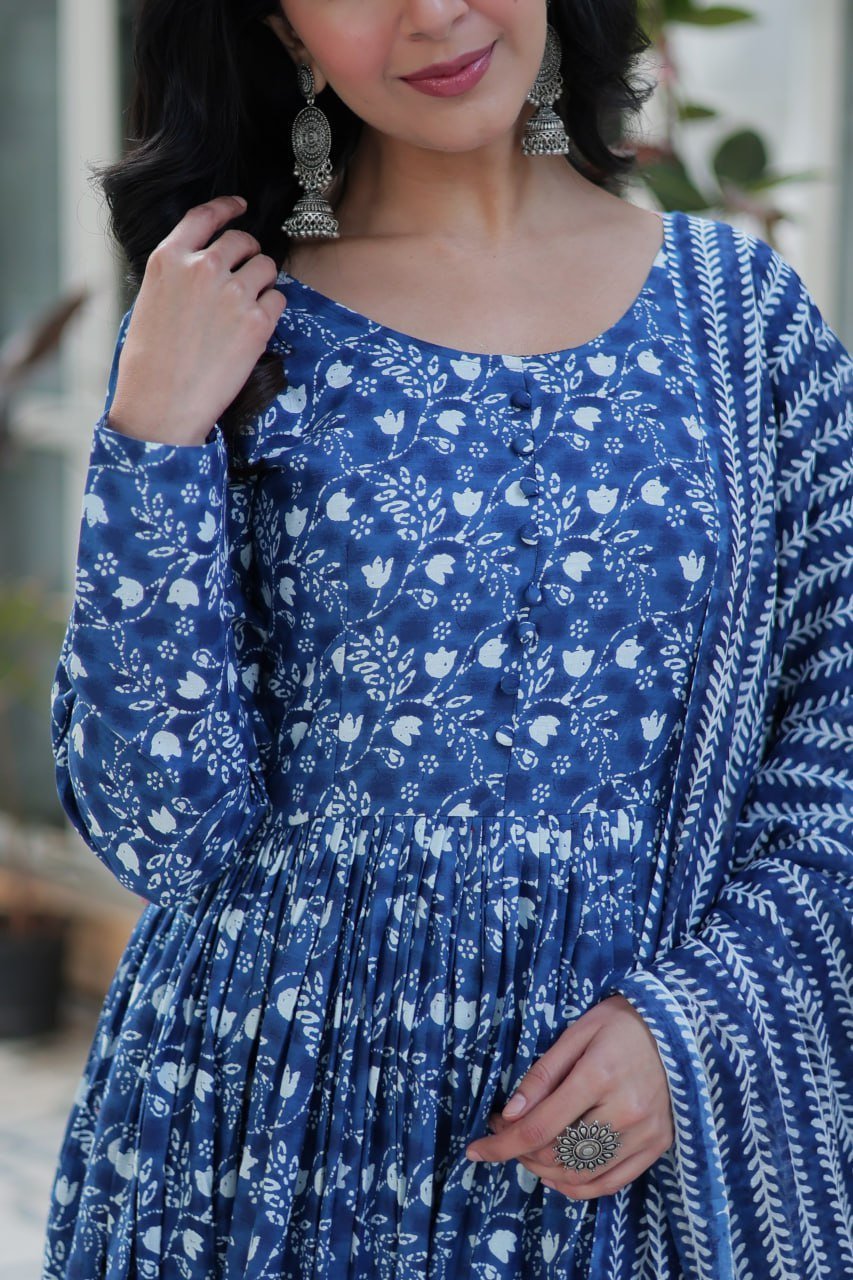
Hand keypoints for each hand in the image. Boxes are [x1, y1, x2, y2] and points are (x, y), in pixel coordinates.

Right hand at [108, 195, 286, 445]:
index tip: (240, 206)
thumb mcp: (150, 301)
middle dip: (249, 252)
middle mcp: (203, 268)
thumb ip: (177, 275)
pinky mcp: (258, 322)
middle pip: (242, 241)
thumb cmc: (150, 362)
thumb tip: (203, 265)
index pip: (204, 216)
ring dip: (263, 281)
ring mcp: (233, 293)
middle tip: (247, 271)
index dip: (227, 207)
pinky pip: (279, 299)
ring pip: (266, 267)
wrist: (162, 403)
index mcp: (169, 259)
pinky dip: (272, 309)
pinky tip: (255, 328)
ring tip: (248, 306)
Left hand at [464, 995, 673, 1198]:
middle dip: (519, 1152)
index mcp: (598, 1076)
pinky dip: (578, 1187)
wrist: (679, 1028)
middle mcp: (624, 1111)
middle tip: (503, 1133)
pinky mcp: (657, 1146)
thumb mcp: (576, 1033)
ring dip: (543, 1171)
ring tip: (526, 1152)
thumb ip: (542, 1075)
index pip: (539, 1126)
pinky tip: (556, 1175)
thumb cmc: (621, 1023)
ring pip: (581, 1175)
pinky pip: (611, 1183)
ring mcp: (644, 1133)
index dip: (501, 1144)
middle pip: (557, 1154)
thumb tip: (510, 1115)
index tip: (475, 1150)